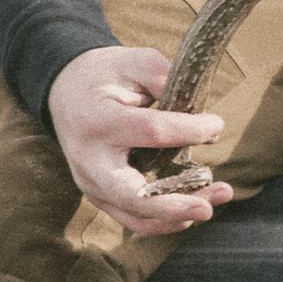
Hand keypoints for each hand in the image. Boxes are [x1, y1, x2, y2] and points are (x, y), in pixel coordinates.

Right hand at [46, 45, 233, 236]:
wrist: (65, 91)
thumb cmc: (107, 74)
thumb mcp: (135, 61)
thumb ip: (167, 81)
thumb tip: (201, 115)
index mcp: (100, 121)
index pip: (151, 132)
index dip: (189, 130)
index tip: (217, 124)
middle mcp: (90, 160)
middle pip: (133, 194)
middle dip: (176, 203)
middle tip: (216, 196)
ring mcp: (91, 184)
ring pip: (134, 216)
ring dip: (177, 216)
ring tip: (213, 204)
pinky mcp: (98, 195)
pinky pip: (131, 217)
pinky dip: (162, 220)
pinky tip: (191, 210)